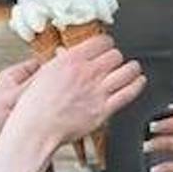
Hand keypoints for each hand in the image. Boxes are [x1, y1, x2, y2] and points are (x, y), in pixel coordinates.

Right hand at [7, 35, 145, 150]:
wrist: (36, 129)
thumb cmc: (34, 106)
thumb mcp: (44, 74)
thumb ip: (60, 62)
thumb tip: (65, 54)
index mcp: (71, 60)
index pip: (102, 42)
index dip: (106, 45)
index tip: (105, 49)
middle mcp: (87, 72)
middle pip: (116, 55)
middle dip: (116, 59)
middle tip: (114, 64)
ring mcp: (97, 91)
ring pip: (127, 70)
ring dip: (131, 69)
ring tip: (132, 70)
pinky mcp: (103, 110)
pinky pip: (129, 93)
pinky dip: (137, 85)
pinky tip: (138, 82)